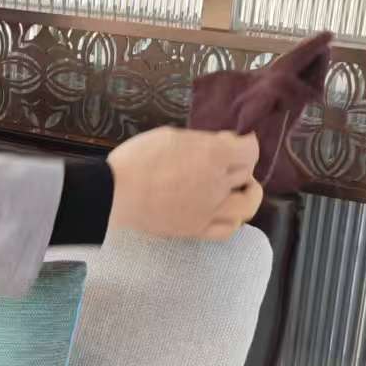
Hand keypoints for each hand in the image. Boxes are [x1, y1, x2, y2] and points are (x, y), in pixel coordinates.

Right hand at [107, 127, 263, 240]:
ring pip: (246, 206)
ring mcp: (209, 210)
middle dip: (240, 165)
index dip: (246, 144)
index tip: (238, 142)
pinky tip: (225, 212)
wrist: (115, 193)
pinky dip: (233, 220)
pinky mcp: (196, 229)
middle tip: (228, 162)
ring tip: (237, 190)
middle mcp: (218, 184)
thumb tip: (224, 143)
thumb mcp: (170, 135)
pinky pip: (227, 230)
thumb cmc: (138, 158)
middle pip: (246, 174)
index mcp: (213, 156)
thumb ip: (202, 140)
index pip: (250, 151)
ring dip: (247, 195)